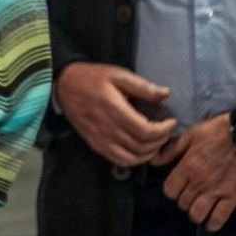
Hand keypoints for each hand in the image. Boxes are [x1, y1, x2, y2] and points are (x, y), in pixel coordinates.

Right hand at [54, 62, 177, 166]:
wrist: (64, 86)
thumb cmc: (92, 78)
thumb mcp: (118, 74)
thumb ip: (143, 86)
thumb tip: (165, 94)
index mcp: (115, 110)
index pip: (146, 131)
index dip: (163, 130)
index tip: (171, 122)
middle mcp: (107, 129)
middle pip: (141, 146)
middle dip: (160, 141)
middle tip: (166, 132)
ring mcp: (100, 139)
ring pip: (131, 157)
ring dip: (149, 154)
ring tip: (156, 142)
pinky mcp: (95, 144)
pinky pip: (118, 160)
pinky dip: (133, 160)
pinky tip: (140, 151)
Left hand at [155, 109, 235, 230]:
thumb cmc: (220, 130)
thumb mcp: (192, 134)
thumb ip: (172, 150)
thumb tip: (153, 161)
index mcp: (188, 167)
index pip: (169, 190)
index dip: (171, 190)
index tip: (177, 186)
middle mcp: (200, 182)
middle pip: (182, 203)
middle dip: (183, 199)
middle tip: (190, 194)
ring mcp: (217, 191)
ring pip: (197, 213)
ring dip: (195, 212)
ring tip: (199, 206)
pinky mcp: (234, 195)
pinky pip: (220, 217)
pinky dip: (213, 223)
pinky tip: (211, 223)